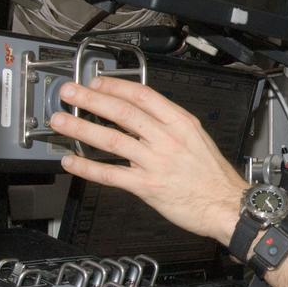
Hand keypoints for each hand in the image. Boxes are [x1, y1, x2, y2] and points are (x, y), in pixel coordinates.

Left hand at [49, 77, 244, 244]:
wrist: (226, 204)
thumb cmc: (213, 175)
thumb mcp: (196, 137)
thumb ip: (169, 125)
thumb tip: (140, 114)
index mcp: (180, 122)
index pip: (142, 95)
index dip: (115, 86)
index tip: (97, 82)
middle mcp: (166, 138)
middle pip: (122, 112)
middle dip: (91, 99)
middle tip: (69, 93)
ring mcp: (155, 162)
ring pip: (111, 139)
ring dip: (81, 128)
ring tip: (61, 121)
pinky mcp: (147, 186)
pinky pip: (110, 174)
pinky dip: (87, 167)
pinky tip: (71, 162)